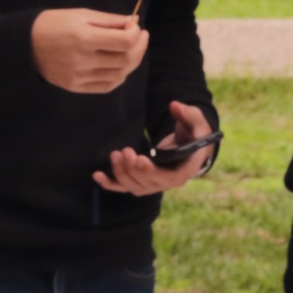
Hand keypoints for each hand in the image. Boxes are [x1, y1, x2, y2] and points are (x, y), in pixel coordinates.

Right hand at [32, 8, 148, 93]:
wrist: (25, 45)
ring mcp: (80, 76)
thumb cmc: (54, 24)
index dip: (136, 33)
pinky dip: (119, 76)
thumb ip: (109, 21)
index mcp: (84, 38)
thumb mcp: (81, 14)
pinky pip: (107, 86)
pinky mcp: (76, 86)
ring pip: (120, 75)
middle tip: (140, 36)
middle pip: (126, 60)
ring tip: (131, 49)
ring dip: (132, 62)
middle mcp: (83, 60)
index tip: (134, 25)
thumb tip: (134, 23)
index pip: (125, 41)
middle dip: (139, 47)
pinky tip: (120, 65)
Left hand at [93, 101, 213, 195]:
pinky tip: (97, 175)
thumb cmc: (194, 131)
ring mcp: (154, 184)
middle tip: (124, 151)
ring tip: (115, 154)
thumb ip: (187, 113)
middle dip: (133, 169)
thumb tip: (175, 105)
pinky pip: (125, 187)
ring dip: (122, 173)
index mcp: (185, 169)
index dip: (152, 172)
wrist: (191, 144)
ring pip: (135, 187)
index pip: (169, 178)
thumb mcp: (195, 120)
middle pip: (149, 184)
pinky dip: (110, 184)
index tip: (139, 159)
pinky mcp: (142, 181)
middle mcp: (169, 181)